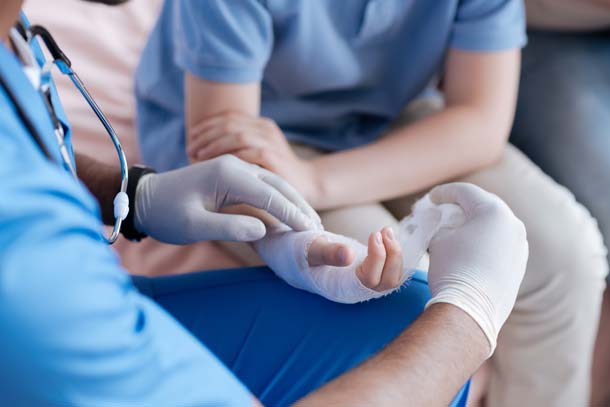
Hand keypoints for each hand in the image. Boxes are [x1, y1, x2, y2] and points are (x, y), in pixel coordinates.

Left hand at [133, 155, 321, 243]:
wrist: (144, 199)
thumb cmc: (166, 214)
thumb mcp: (194, 226)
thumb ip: (229, 227)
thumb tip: (264, 229)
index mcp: (227, 175)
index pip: (269, 195)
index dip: (291, 214)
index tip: (310, 231)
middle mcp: (234, 166)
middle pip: (277, 185)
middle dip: (299, 206)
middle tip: (319, 228)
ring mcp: (234, 168)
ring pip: (273, 183)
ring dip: (292, 201)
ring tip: (310, 221)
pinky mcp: (231, 175)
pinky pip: (263, 185)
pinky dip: (279, 199)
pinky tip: (288, 213)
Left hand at [187, 112, 320, 203]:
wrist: (308, 185)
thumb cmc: (275, 174)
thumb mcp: (254, 156)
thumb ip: (236, 148)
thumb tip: (200, 150)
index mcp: (260, 125)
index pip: (229, 117)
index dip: (207, 125)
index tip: (191, 138)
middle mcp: (265, 129)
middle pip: (229, 124)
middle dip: (206, 135)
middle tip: (190, 149)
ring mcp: (271, 142)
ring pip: (237, 135)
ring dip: (214, 145)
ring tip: (198, 156)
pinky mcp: (275, 158)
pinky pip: (250, 152)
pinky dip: (230, 156)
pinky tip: (216, 165)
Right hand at [308, 227, 403, 292]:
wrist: (302, 256)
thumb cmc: (305, 253)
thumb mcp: (313, 249)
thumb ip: (329, 253)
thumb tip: (349, 254)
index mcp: (343, 288)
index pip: (370, 279)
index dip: (377, 257)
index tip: (374, 234)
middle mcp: (358, 291)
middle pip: (388, 282)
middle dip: (392, 255)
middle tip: (385, 231)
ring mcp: (367, 284)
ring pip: (393, 277)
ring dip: (396, 253)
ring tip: (387, 230)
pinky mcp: (373, 274)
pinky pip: (392, 271)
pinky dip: (395, 255)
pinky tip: (388, 238)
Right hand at [425, 183, 528, 355]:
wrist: (471, 311)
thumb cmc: (452, 270)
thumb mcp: (439, 240)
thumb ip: (440, 225)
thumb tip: (441, 224)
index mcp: (493, 212)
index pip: (465, 192)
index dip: (444, 193)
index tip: (431, 198)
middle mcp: (513, 224)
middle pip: (483, 205)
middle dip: (461, 207)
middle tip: (443, 210)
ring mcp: (520, 245)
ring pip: (494, 225)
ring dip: (475, 223)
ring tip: (455, 230)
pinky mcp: (520, 264)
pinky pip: (501, 243)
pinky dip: (484, 240)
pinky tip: (469, 248)